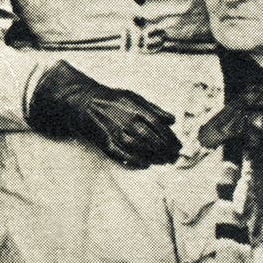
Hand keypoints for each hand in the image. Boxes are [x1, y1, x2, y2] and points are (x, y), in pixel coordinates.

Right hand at [27, 62, 182, 168]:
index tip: (178, 145)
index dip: (170, 137)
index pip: (158, 125)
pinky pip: (121, 154)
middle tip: (174, 157)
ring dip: (153, 156)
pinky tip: (145, 165)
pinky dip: (134, 160)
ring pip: (138, 148)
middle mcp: (126, 120)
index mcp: (135, 108)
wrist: (84, 102)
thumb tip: (172, 120)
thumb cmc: (111, 99)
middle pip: (150, 138)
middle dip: (165, 150)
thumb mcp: (134, 97)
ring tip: (164, 162)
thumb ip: (153, 109)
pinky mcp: (104, 142)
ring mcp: (114, 132)